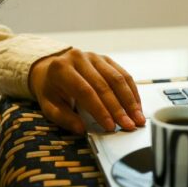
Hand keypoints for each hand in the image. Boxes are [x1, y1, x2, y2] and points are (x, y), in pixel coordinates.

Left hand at [29, 48, 144, 133]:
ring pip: (117, 79)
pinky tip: (137, 107)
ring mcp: (95, 57)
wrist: (52, 70)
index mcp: (61, 68)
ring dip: (130, 101)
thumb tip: (81, 129)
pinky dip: (132, 92)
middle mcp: (79, 58)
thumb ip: (63, 118)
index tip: (110, 126)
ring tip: (138, 118)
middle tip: (129, 125)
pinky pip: (124, 75)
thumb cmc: (52, 90)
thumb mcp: (49, 106)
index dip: (100, 110)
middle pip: (104, 85)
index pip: (85, 91)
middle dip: (119, 109)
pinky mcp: (106, 59)